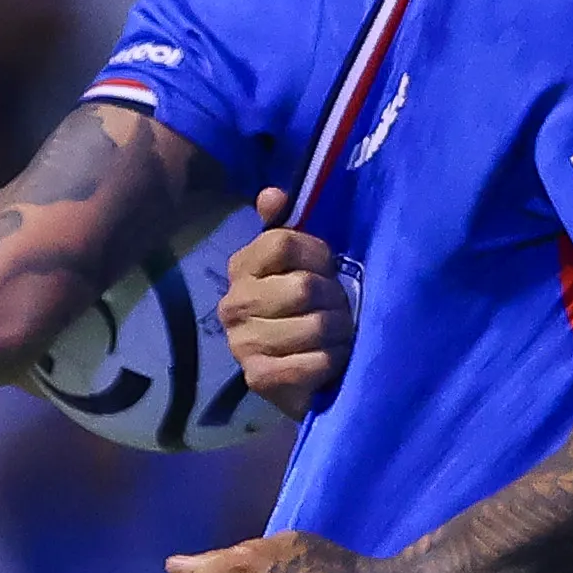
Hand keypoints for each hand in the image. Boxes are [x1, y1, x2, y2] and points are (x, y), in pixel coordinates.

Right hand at [215, 189, 351, 412]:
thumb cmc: (310, 310)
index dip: (319, 255)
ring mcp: (242, 344)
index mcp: (242, 268)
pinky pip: (310, 363)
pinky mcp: (258, 378)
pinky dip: (331, 361)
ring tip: (338, 336)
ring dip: (338, 333)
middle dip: (334, 300)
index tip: (329, 269)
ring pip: (313, 326)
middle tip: (339, 310)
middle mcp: (233, 304)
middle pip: (302, 287)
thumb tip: (272, 194)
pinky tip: (330, 360)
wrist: (308, 376)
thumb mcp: (304, 263)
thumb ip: (286, 226)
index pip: (283, 242)